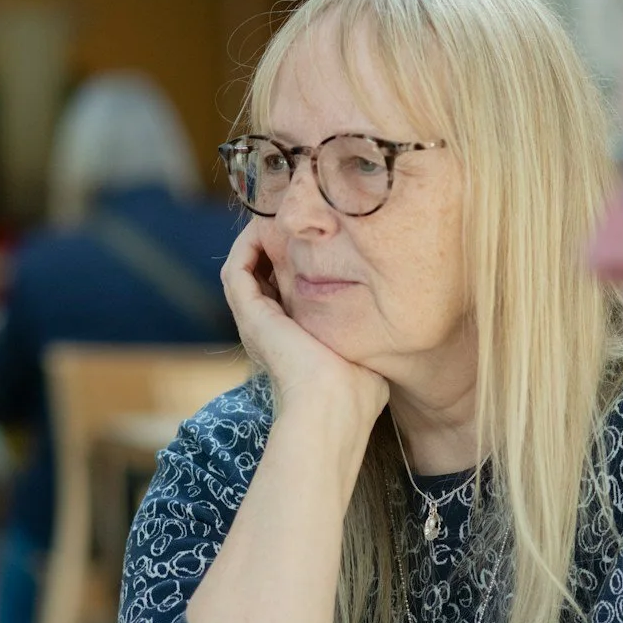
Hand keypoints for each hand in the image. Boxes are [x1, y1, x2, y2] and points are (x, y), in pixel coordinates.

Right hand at [221, 225, 387, 430]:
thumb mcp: (363, 353)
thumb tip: (387, 325)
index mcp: (293, 342)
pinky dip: (247, 245)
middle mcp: (269, 331)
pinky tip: (269, 227)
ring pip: (243, 271)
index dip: (295, 268)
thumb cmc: (356, 391)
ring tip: (278, 218)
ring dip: (257, 242)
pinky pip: (236, 269)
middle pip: (261, 279)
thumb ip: (365, 335)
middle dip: (275, 250)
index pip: (284, 295)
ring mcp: (255, 322)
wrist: (333, 405)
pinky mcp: (250, 314)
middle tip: (294, 224)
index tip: (318, 245)